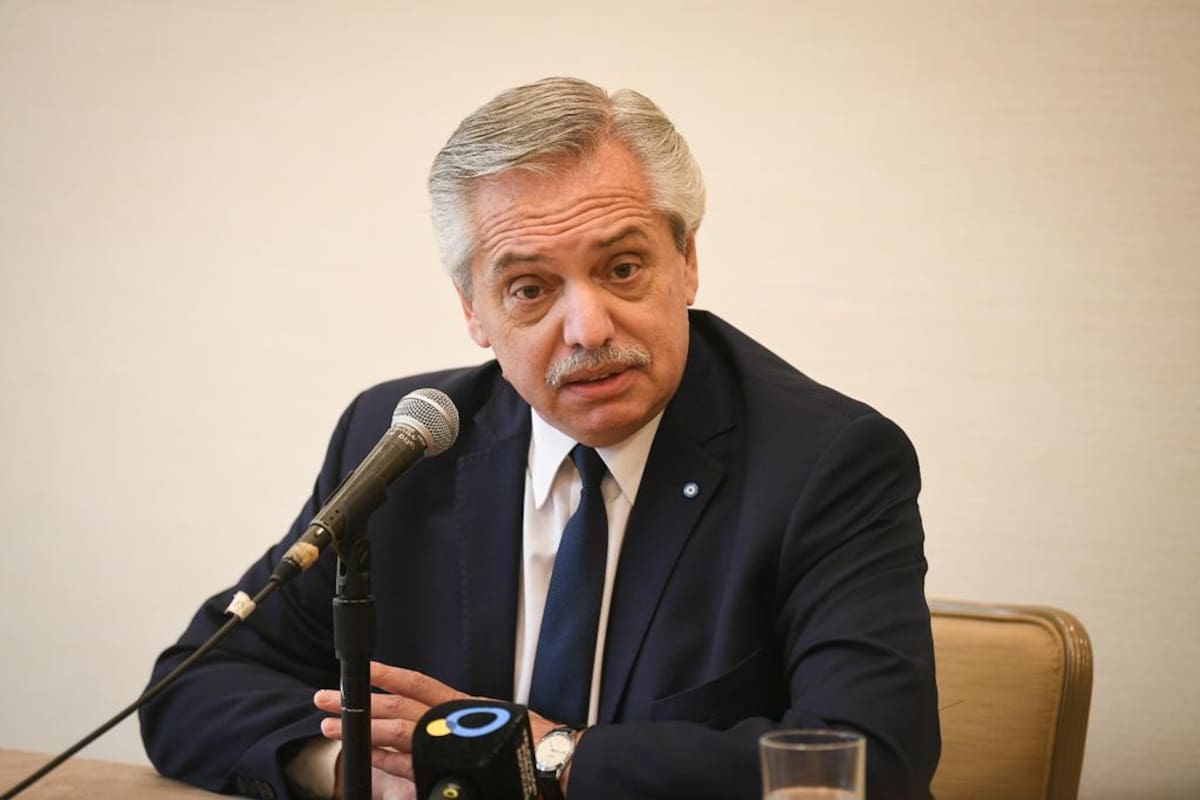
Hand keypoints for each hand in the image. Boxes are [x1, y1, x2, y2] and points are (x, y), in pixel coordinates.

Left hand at [315, 662, 566, 797]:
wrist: (551, 761)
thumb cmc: (528, 743)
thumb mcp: (492, 722)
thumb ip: (464, 721)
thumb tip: (445, 721)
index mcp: (460, 704)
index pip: (416, 683)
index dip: (387, 673)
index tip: (363, 667)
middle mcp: (450, 719)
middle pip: (396, 705)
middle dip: (359, 700)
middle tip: (325, 697)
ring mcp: (445, 744)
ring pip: (396, 733)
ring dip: (361, 729)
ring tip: (331, 726)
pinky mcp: (444, 769)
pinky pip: (405, 765)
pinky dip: (382, 761)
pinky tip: (363, 758)